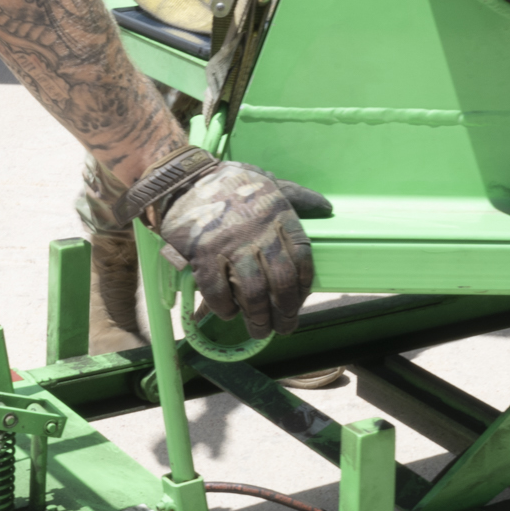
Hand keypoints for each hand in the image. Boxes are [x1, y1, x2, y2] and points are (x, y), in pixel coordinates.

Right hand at [152, 162, 322, 336]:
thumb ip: (297, 196)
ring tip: (259, 330)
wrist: (183, 180)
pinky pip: (218, 292)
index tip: (300, 300)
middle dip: (286, 312)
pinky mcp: (203, 255)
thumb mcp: (269, 182)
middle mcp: (258, 232)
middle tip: (284, 327)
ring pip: (253, 293)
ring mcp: (230, 244)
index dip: (304, 285)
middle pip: (281, 281)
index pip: (302, 257)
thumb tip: (327, 208)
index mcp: (278, 214)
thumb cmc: (230, 183)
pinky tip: (229, 313)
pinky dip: (225, 308)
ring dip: (258, 318)